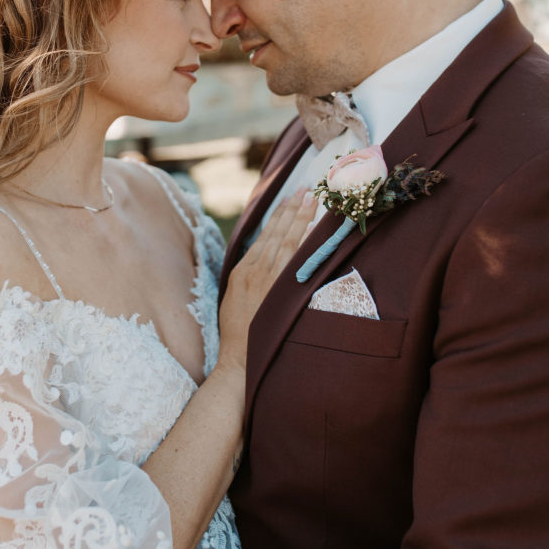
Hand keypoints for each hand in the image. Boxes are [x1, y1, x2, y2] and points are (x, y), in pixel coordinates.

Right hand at [217, 191, 317, 373]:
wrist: (238, 358)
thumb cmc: (237, 331)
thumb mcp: (235, 297)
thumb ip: (249, 276)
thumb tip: (265, 259)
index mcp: (242, 270)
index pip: (265, 235)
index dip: (279, 215)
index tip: (291, 199)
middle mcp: (254, 271)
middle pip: (276, 233)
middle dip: (292, 210)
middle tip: (307, 190)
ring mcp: (266, 280)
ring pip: (285, 242)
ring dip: (300, 219)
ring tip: (312, 201)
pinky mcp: (277, 292)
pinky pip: (292, 261)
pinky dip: (302, 243)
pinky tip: (312, 230)